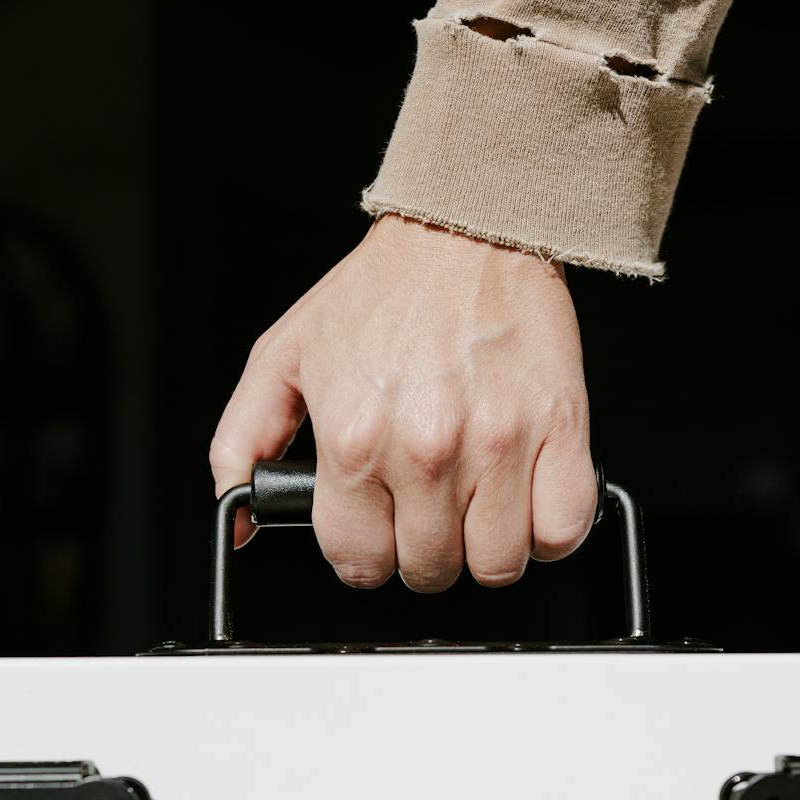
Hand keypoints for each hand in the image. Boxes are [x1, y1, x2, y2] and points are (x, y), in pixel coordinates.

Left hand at [209, 213, 597, 591]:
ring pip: (498, 565)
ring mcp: (498, 444)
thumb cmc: (381, 291)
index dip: (366, 553)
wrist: (463, 229)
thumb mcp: (283, 357)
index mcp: (354, 439)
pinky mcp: (560, 430)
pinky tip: (523, 497)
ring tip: (476, 504)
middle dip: (424, 551)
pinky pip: (561, 530)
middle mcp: (425, 450)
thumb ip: (242, 444)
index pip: (358, 562)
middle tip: (427, 508)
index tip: (378, 530)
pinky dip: (547, 530)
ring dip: (486, 548)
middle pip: (430, 570)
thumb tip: (238, 522)